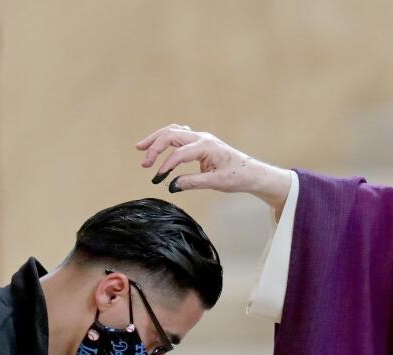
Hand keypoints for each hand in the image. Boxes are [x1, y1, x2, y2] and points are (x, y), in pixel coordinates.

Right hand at [135, 124, 292, 214]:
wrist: (251, 172)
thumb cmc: (237, 177)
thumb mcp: (215, 182)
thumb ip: (192, 182)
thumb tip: (171, 186)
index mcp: (206, 146)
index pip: (178, 154)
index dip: (165, 166)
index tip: (157, 179)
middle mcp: (202, 137)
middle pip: (171, 135)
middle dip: (154, 147)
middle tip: (144, 163)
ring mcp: (200, 137)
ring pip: (173, 131)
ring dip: (156, 139)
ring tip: (141, 148)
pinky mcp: (200, 141)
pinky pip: (179, 133)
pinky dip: (166, 138)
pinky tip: (159, 145)